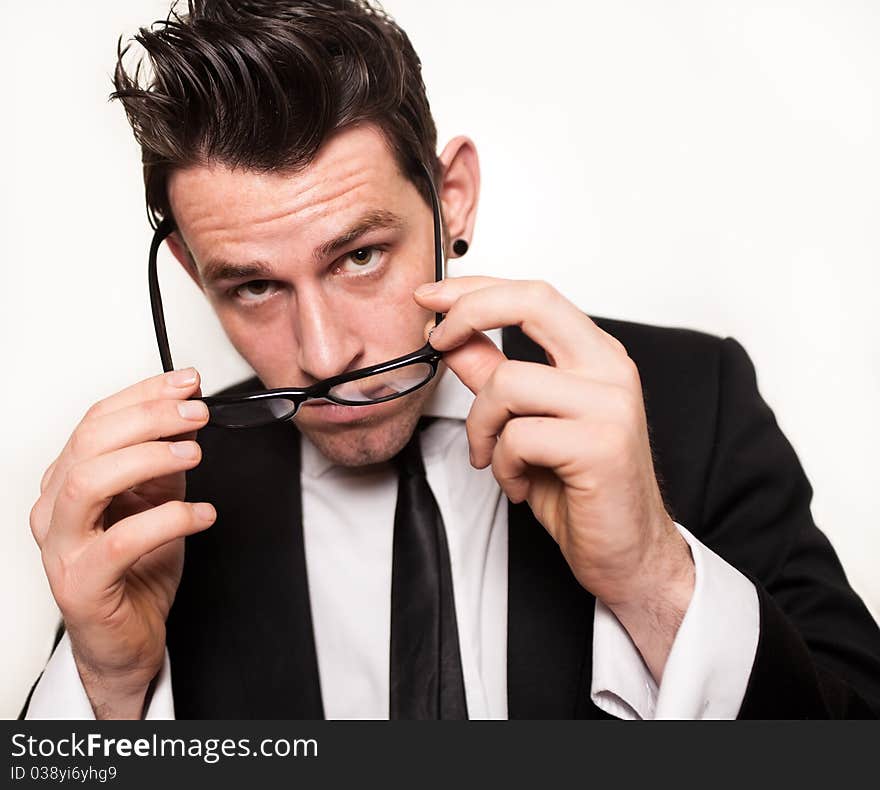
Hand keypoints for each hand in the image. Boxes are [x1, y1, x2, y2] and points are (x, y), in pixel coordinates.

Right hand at [28, 369, 215, 717]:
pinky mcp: (81, 582)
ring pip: (89, 481)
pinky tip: (203, 515)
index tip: (187, 383)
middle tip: (197, 414)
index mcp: (67, 480)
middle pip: (90, 441)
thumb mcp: (156, 500)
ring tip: (194, 455)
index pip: (96, 420)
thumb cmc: (136, 570)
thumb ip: (164, 461)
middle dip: (149, 417)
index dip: (144, 394)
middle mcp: (54, 508)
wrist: (126, 639)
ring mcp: (62, 546)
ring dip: (148, 457)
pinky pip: (122, 540)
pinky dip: (170, 519)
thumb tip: (187, 414)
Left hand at [414, 277, 694, 680]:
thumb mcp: (526, 421)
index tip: (432, 296)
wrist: (628, 550)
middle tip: (437, 340)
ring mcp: (610, 404)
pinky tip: (520, 483)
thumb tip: (454, 338)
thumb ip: (493, 373)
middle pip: (532, 303)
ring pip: (507, 383)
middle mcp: (609, 369)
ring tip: (493, 458)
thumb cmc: (582, 488)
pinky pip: (517, 437)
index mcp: (595, 356)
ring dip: (481, 428)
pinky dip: (502, 465)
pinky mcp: (601, 445)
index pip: (533, 295)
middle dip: (468, 312)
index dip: (475, 289)